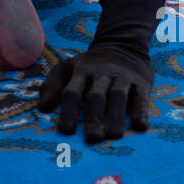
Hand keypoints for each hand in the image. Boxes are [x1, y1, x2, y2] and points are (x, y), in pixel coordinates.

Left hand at [38, 44, 153, 142]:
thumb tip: (43, 108)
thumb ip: (52, 86)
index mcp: (81, 71)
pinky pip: (141, 96)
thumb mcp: (68, 68)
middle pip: (96, 96)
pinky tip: (140, 126)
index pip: (71, 91)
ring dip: (116, 116)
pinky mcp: (141, 81)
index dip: (68, 110)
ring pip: (118, 95)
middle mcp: (101, 73)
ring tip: (114, 136)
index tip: (66, 131)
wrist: (122, 45)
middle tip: (92, 139)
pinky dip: (141, 111)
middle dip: (94, 117)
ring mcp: (122, 76)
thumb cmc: (89, 65)